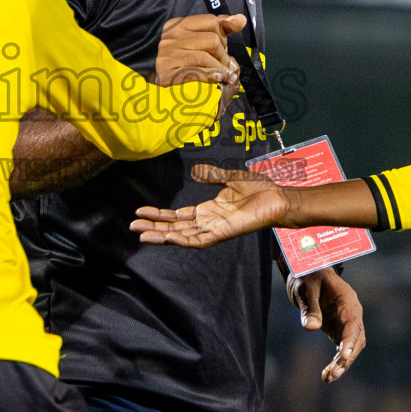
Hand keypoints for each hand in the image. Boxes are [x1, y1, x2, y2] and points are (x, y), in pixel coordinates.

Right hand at [131, 164, 288, 247]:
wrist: (277, 198)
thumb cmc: (258, 190)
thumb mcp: (229, 178)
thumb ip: (211, 176)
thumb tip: (195, 171)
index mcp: (208, 211)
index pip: (178, 216)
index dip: (159, 215)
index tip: (141, 211)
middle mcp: (208, 222)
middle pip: (175, 227)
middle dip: (153, 227)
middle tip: (133, 225)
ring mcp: (214, 229)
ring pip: (182, 236)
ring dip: (162, 236)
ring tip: (141, 234)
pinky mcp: (223, 233)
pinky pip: (199, 240)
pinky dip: (182, 239)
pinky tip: (167, 237)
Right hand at [154, 14, 245, 86]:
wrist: (154, 86)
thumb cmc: (182, 61)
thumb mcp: (199, 40)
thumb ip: (220, 28)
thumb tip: (241, 19)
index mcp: (177, 25)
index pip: (211, 21)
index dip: (223, 35)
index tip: (223, 48)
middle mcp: (169, 38)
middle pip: (211, 39)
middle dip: (223, 55)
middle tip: (226, 66)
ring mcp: (166, 57)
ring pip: (205, 57)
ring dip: (220, 69)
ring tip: (226, 76)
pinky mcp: (166, 75)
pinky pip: (195, 73)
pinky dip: (211, 76)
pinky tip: (217, 80)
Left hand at [291, 267, 364, 382]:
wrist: (309, 273)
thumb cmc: (308, 277)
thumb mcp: (306, 288)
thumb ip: (309, 307)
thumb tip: (311, 328)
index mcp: (347, 300)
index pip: (352, 323)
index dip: (349, 341)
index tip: (344, 356)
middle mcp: (352, 313)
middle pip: (357, 339)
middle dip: (346, 358)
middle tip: (333, 374)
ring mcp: (348, 323)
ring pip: (352, 347)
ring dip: (342, 364)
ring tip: (328, 378)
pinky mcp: (340, 330)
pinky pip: (343, 349)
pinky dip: (336, 362)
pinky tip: (327, 375)